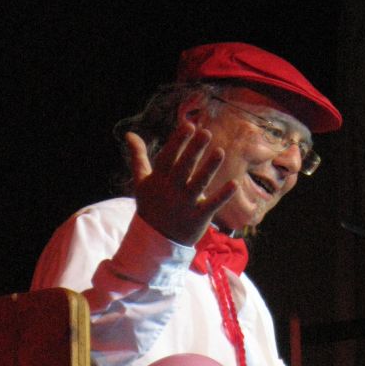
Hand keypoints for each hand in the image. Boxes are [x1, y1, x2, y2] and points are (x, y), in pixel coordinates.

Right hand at [125, 121, 236, 245]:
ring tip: (220, 152)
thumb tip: (129, 133)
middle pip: (184, 167)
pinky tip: (234, 183)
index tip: (189, 125)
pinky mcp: (198, 217)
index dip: (178, 141)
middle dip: (194, 150)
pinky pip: (212, 204)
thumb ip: (138, 157)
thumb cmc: (151, 206)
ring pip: (198, 183)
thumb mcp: (142, 181)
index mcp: (158, 180)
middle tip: (206, 133)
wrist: (155, 240)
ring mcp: (185, 204)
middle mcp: (171, 190)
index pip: (168, 157)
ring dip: (209, 168)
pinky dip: (223, 195)